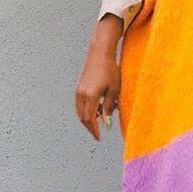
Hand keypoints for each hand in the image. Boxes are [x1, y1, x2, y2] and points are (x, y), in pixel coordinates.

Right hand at [75, 15, 122, 139]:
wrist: (100, 53)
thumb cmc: (110, 70)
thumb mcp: (114, 90)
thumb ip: (108, 107)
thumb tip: (105, 121)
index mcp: (90, 96)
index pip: (90, 119)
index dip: (94, 130)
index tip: (99, 137)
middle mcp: (81, 94)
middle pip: (83, 118)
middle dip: (90, 127)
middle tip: (99, 133)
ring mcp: (78, 91)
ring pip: (80, 112)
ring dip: (89, 118)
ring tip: (101, 119)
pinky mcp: (79, 87)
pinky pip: (80, 105)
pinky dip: (87, 110)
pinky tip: (98, 109)